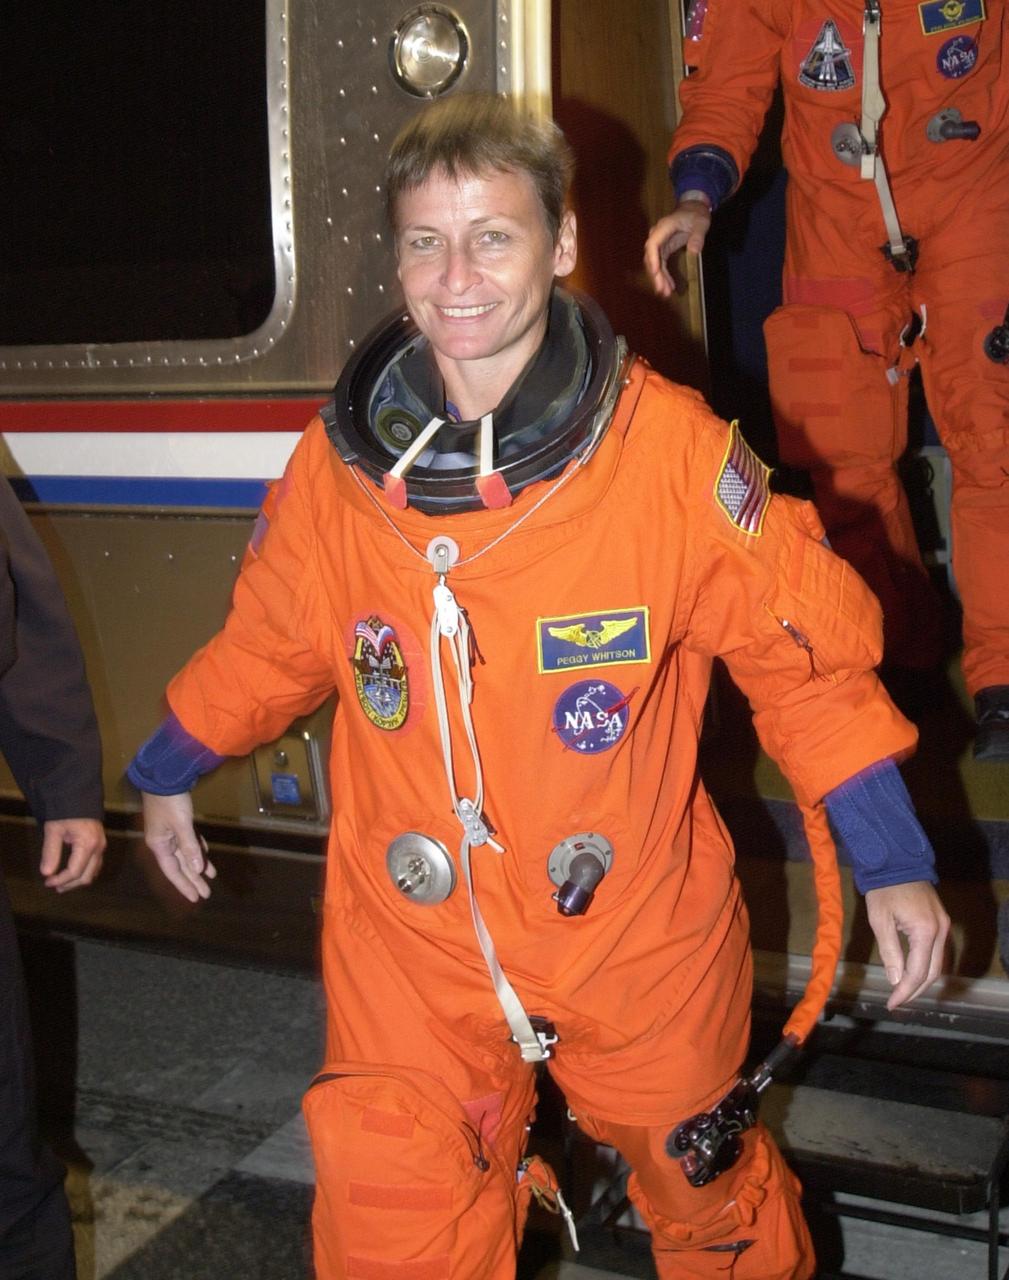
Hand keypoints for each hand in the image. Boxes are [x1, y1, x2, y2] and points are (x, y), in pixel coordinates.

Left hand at [40, 818, 105, 891]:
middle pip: (86, 876)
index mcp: (87, 845)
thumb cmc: (65, 812)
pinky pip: (95, 866)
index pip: (75, 871)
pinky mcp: (101, 845)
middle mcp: (98, 848)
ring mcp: (102, 847)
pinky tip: (73, 873)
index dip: (61, 880)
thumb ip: (50, 852)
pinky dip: (84, 873)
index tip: (47, 882)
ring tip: (62, 883)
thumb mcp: (53, 830)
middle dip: (70, 884)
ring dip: (77, 880)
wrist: (79, 797)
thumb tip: (46, 873)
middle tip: (54, 886)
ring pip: (92, 873)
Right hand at [141, 790, 216, 902]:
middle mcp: (163, 842)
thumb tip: (196, 870)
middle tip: (206, 893)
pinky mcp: (177, 823)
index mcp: (159, 845)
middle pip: (179, 865)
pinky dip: (197, 849)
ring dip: (197, 865)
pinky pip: (188, 842)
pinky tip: (205, 857)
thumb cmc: (171, 801)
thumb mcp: (182, 825)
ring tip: (211, 877)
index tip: (196, 898)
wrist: (164, 775)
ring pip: (185, 854)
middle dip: (193, 879)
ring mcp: (169, 832)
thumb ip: (189, 848)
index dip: (184, 885)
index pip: (172, 871)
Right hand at [643, 202, 712, 297]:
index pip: (653, 244)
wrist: (693, 208)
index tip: (656, 272)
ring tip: (666, 293)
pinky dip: (664, 276)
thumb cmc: (696, 214)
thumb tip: (694, 251)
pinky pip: (661, 265)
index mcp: (664, 227)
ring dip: (659, 279)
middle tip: (662, 290)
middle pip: (652, 258)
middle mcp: (657, 235)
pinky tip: (669, 287)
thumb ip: (697, 236)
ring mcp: (659, 243)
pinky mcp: (663, 249)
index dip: (653, 259)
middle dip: (656, 275)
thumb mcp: (701, 223)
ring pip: (655, 264)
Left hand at [865, 881, 949, 1010]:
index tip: (892, 1003)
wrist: (896, 861)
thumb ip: (890, 951)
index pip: (918, 972)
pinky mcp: (941, 921)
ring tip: (903, 991)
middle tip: (897, 1001)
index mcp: (926, 931)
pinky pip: (936, 951)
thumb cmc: (884, 889)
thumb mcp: (880, 920)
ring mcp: (944, 925)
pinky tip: (912, 972)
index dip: (905, 991)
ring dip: (921, 980)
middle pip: (932, 972)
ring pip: (937, 963)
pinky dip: (926, 965)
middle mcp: (941, 930)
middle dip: (915, 990)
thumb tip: (895, 980)